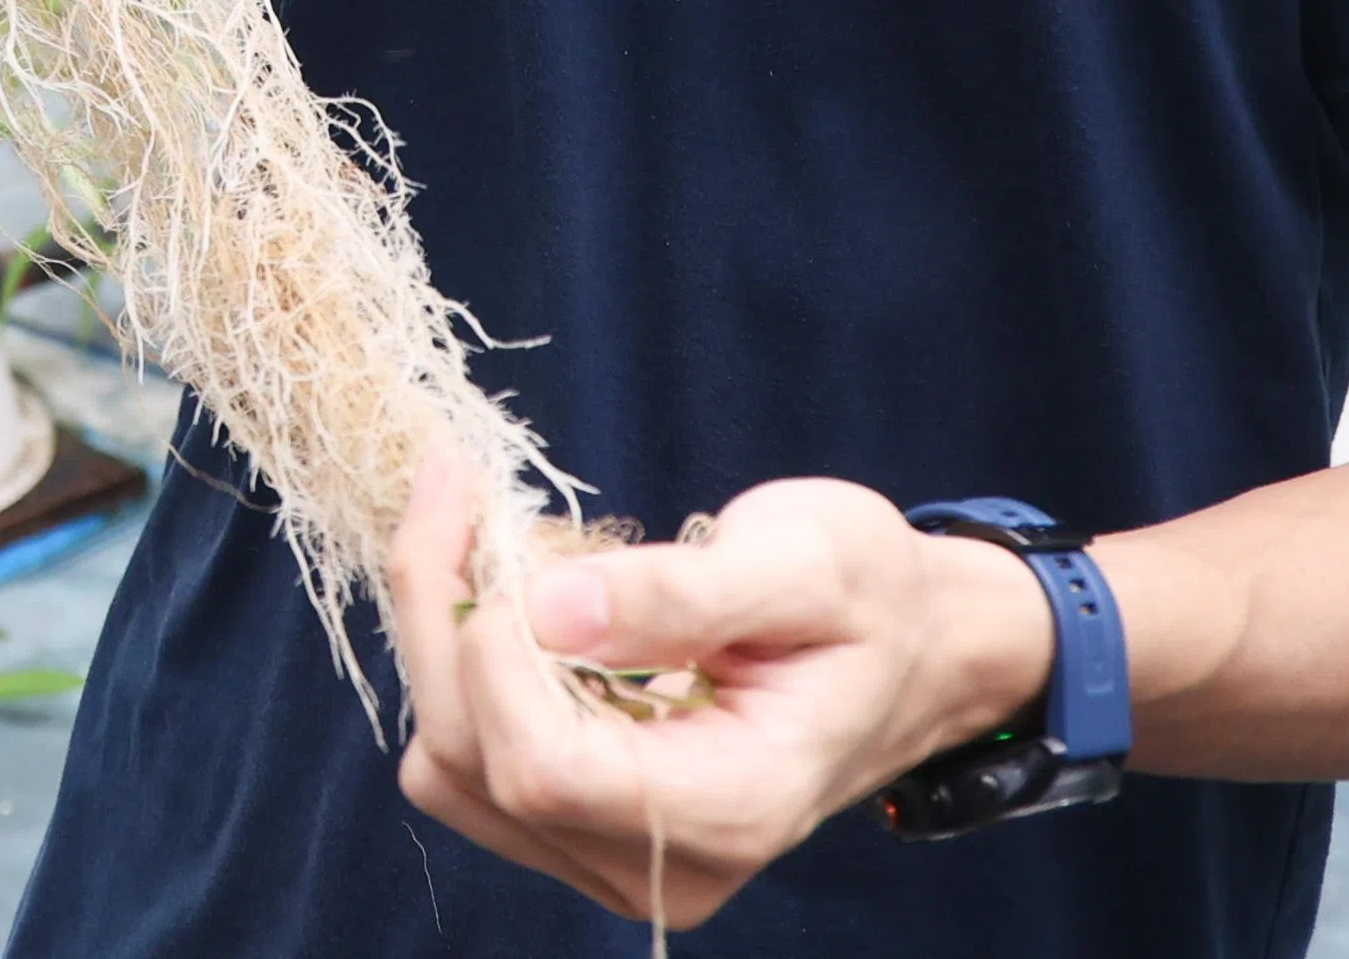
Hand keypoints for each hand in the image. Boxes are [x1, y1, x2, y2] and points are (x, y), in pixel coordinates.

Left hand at [385, 459, 1057, 929]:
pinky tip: (502, 588)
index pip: (544, 768)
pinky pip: (465, 762)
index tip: (503, 525)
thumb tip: (547, 609)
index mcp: (731, 806)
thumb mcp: (805, 562)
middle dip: (440, 613)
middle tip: (458, 484)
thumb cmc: (873, 598)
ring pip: (447, 767)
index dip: (494, 651)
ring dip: (437, 636)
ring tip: (480, 528)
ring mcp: (614, 857)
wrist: (911, 651)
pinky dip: (457, 665)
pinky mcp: (578, 827)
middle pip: (473, 764)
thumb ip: (679, 594)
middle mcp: (661, 863)